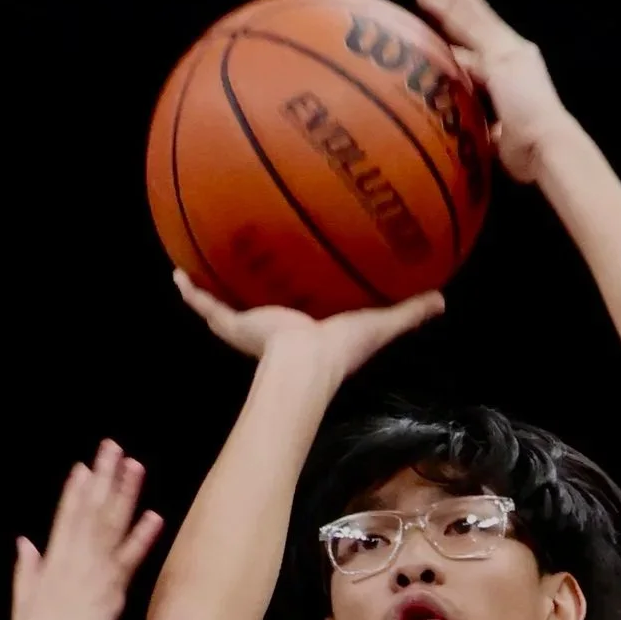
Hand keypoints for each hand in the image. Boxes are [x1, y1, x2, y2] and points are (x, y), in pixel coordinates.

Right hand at [4, 440, 164, 619]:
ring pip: (110, 525)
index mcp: (53, 559)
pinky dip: (140, 537)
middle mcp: (73, 558)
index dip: (76, 490)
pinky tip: (153, 515)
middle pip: (90, 510)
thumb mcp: (24, 595)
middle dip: (103, 477)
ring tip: (134, 466)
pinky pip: (127, 560)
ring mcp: (92, 572)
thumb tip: (25, 542)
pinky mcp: (108, 592)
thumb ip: (28, 566)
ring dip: (123, 494)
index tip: (85, 466)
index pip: (66, 516)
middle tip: (113, 448)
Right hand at [173, 269, 442, 379]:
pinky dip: (190, 290)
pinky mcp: (231, 324)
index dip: (299, 292)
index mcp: (305, 328)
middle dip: (251, 283)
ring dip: (212, 283)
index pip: (300, 308)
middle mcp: (273, 324)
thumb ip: (409, 311)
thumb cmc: (341, 349)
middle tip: (245, 257)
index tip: (297, 271)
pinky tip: (177, 271)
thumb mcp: (380, 323)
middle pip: (258, 303)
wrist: (304, 362)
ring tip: (199, 259)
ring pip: (225, 302)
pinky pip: (205, 304)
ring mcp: (248, 325)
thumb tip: (444, 298)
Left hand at [414, 0, 569, 185]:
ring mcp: (506, 53)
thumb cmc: (531, 152)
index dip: (460, 19)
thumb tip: (486, 133)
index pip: (479, 37)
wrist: (550, 150)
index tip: (442, 4)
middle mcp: (512, 52)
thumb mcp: (503, 134)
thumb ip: (491, 126)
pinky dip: (447, 12)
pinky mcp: (499, 61)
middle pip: (476, 12)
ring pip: (470, 12)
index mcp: (512, 68)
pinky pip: (466, 29)